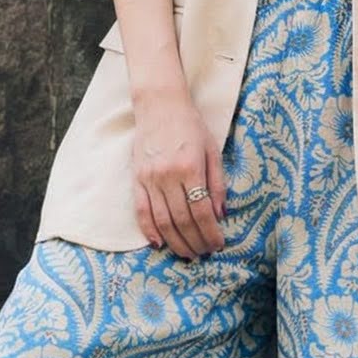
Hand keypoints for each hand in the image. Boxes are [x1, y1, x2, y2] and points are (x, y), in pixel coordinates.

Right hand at [131, 86, 227, 258]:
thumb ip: (217, 184)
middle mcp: (168, 176)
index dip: (211, 233)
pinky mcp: (137, 178)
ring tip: (187, 254)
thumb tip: (220, 215)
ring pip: (162, 220)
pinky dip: (149, 230)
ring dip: (176, 242)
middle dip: (195, 241)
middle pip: (182, 220)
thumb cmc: (191, 126)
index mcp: (190, 168)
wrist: (159, 104)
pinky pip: (141, 210)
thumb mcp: (212, 151)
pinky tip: (158, 244)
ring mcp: (150, 178)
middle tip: (204, 253)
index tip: (218, 244)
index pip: (201, 211)